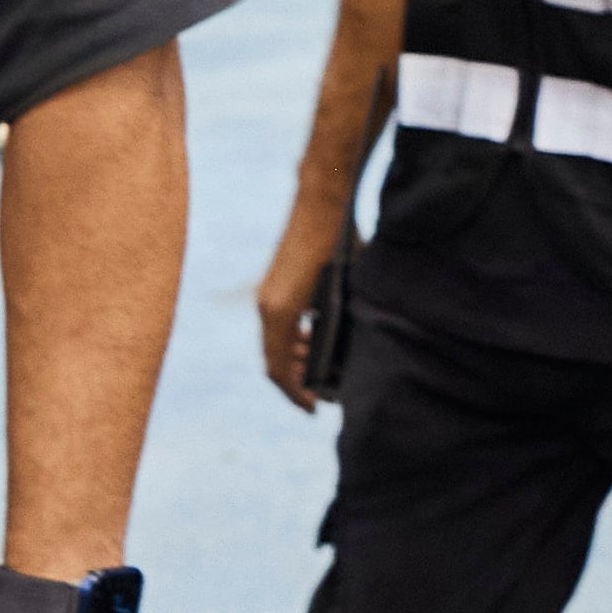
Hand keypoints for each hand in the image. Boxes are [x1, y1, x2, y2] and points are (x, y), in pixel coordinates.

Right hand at [256, 196, 345, 409]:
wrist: (321, 203)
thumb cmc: (339, 245)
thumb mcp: (344, 292)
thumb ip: (336, 329)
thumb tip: (339, 362)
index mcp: (279, 313)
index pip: (279, 369)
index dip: (296, 394)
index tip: (314, 409)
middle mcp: (267, 306)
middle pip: (274, 359)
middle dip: (296, 380)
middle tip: (322, 395)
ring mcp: (268, 294)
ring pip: (276, 342)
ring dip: (296, 359)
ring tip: (322, 371)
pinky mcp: (274, 284)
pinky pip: (279, 324)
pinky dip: (294, 339)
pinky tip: (316, 340)